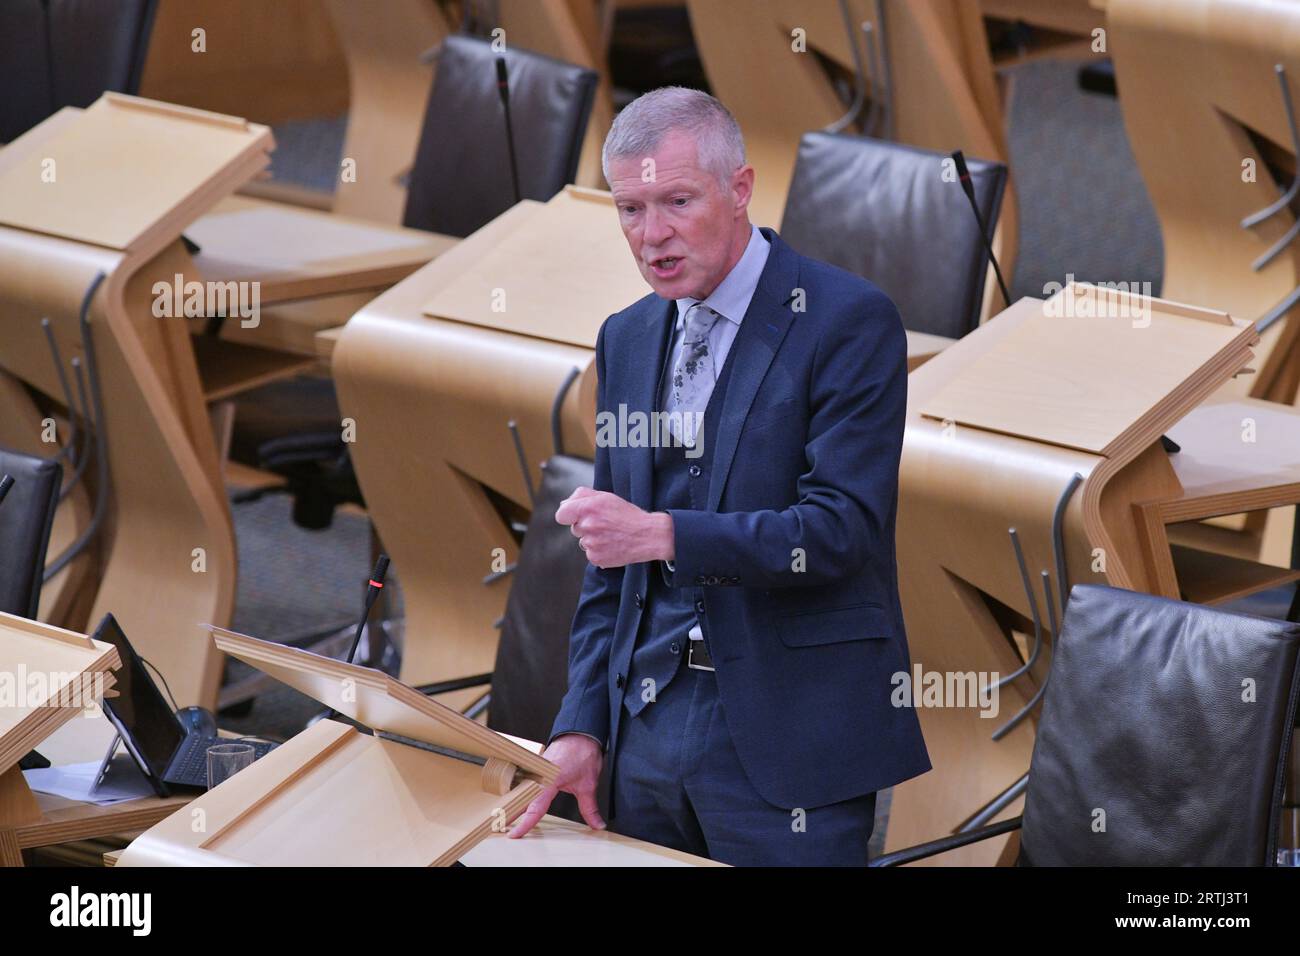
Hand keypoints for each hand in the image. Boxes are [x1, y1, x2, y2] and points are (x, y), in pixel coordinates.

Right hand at [509, 733, 605, 836]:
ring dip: (514, 805)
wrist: (581, 733)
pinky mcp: (535, 768)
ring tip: (506, 821)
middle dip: (511, 815)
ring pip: (520, 791)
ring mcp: (535, 770)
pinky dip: (520, 795)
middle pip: (521, 800)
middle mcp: (538, 775)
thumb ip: (590, 808)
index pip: (535, 807)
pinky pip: (524, 784)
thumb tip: (597, 825)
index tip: (515, 835)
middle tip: (502, 832)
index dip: (525, 823)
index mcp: (550, 780)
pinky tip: (516, 803)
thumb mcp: (589, 784)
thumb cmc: (583, 753)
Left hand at [555, 486, 674, 567]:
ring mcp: (591, 543)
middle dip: (585, 526)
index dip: (567, 516)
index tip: (574, 517)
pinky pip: (590, 554)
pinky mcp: (595, 557)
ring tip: (611, 535)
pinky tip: (612, 545)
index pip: (561, 515)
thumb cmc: (627, 514)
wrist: (648, 535)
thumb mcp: (606, 497)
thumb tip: (564, 503)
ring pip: (583, 542)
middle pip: (574, 529)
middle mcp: (588, 525)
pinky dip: (599, 551)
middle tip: (604, 524)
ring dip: (593, 539)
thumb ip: (581, 496)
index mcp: (588, 507)